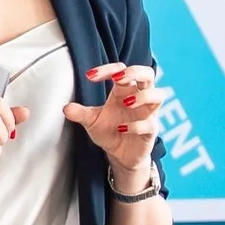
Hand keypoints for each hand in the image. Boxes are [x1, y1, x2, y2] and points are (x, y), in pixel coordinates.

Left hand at [64, 62, 167, 188]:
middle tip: (118, 78)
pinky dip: (137, 125)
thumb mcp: (92, 121)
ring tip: (126, 102)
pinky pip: (150, 124)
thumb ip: (80, 113)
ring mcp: (147, 114)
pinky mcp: (151, 131)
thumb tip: (65, 108)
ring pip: (158, 95)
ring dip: (143, 96)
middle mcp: (139, 97)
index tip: (90, 76)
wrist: (120, 155)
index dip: (107, 69)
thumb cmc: (110, 132)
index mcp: (124, 90)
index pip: (121, 70)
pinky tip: (122, 129)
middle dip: (135, 71)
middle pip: (148, 74)